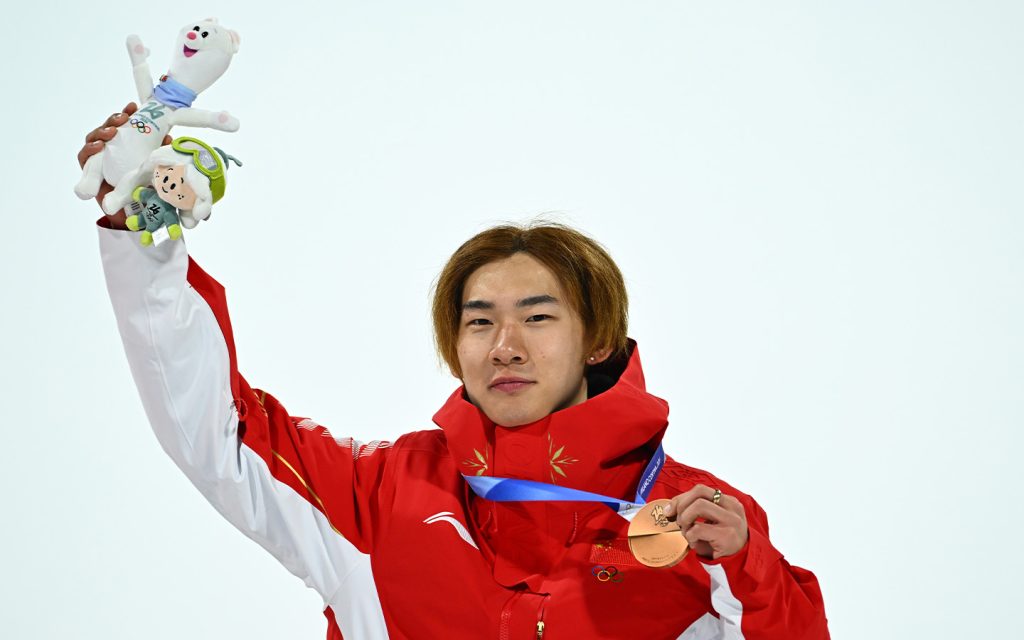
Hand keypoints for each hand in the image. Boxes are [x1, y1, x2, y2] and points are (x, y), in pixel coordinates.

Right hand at [77, 103, 171, 226]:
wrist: (133, 214)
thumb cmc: (142, 186)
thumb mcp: (154, 167)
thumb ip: (159, 152)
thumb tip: (169, 136)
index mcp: (125, 145)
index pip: (123, 125)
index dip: (126, 113)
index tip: (133, 106)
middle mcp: (110, 149)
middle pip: (107, 128)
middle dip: (114, 120)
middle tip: (123, 118)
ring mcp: (98, 158)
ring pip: (94, 138)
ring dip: (102, 132)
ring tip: (111, 131)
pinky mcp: (89, 171)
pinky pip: (84, 157)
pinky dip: (89, 149)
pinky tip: (98, 146)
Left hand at [662, 484, 747, 559]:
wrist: (741, 561)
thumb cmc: (721, 541)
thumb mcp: (713, 521)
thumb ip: (697, 511)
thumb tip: (670, 508)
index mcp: (728, 501)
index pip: (700, 490)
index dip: (681, 498)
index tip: (670, 509)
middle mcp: (732, 507)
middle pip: (699, 493)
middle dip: (681, 506)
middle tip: (678, 521)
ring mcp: (731, 520)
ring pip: (698, 507)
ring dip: (685, 519)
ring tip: (687, 531)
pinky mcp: (726, 535)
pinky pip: (697, 529)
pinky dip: (690, 536)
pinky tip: (694, 543)